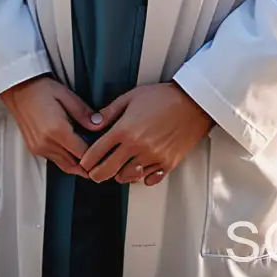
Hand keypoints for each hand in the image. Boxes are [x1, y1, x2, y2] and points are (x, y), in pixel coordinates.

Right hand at [0, 74, 104, 177]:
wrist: (18, 90)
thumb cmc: (41, 89)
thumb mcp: (66, 95)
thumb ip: (84, 113)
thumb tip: (100, 125)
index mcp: (56, 130)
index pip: (82, 153)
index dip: (96, 155)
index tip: (106, 150)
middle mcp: (46, 144)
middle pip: (74, 164)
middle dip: (89, 163)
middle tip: (103, 157)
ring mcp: (39, 148)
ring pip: (65, 165)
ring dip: (78, 163)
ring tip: (91, 155)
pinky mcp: (34, 149)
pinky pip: (55, 161)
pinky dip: (67, 159)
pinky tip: (75, 149)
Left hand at [78, 82, 213, 186]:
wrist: (193, 103)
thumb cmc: (163, 97)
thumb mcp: (131, 97)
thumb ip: (109, 112)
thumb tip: (93, 124)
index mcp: (125, 129)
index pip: (96, 152)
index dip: (86, 160)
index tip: (83, 162)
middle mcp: (137, 147)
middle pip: (107, 172)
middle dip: (97, 174)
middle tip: (95, 172)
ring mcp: (152, 158)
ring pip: (126, 178)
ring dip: (119, 174)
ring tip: (119, 166)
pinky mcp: (166, 164)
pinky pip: (148, 179)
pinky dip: (141, 176)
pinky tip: (139, 167)